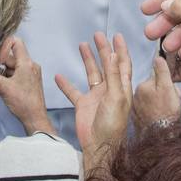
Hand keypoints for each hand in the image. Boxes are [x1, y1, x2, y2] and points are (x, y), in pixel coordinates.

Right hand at [0, 36, 53, 134]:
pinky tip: (4, 88)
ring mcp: (32, 73)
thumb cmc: (22, 103)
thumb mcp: (3, 86)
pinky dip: (9, 78)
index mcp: (26, 63)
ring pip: (13, 66)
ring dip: (4, 73)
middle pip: (12, 57)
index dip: (4, 45)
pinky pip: (17, 74)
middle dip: (1, 64)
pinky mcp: (31, 81)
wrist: (35, 118)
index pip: (16, 42)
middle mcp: (31, 65)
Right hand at [55, 32, 132, 151]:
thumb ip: (114, 76)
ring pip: (92, 73)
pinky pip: (73, 91)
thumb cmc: (113, 124)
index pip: (122, 63)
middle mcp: (110, 89)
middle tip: (97, 35)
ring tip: (82, 44)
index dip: (120, 49)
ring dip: (88, 60)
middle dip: (103, 49)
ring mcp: (96, 96)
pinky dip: (66, 84)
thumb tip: (114, 54)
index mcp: (122, 87)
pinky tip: (58, 76)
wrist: (99, 145)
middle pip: (107, 64)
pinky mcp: (84, 105)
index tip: (116, 35)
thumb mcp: (116, 97)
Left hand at [134, 54, 180, 127]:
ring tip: (164, 113)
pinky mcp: (137, 120)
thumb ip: (162, 72)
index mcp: (143, 87)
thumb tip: (158, 58)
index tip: (170, 92)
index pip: (156, 80)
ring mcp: (135, 108)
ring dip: (157, 104)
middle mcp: (135, 96)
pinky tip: (159, 118)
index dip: (165, 84)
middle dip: (161, 94)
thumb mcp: (168, 88)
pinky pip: (147, 111)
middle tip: (169, 105)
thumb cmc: (167, 113)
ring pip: (150, 101)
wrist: (162, 136)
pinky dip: (152, 113)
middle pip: (152, 90)